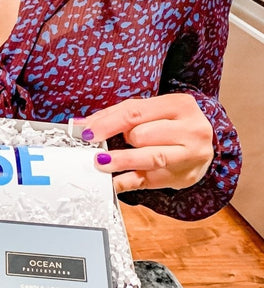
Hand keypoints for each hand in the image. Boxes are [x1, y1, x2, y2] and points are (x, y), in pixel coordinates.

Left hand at [74, 94, 214, 193]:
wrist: (204, 144)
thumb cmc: (171, 123)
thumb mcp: (151, 111)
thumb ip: (118, 115)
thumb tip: (84, 124)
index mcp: (180, 105)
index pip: (135, 113)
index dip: (107, 123)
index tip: (87, 133)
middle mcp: (191, 130)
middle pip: (142, 135)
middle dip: (124, 139)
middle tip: (117, 141)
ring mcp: (191, 156)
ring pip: (150, 158)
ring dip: (121, 161)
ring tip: (102, 163)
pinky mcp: (183, 177)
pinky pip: (149, 181)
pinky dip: (127, 182)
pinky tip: (112, 182)